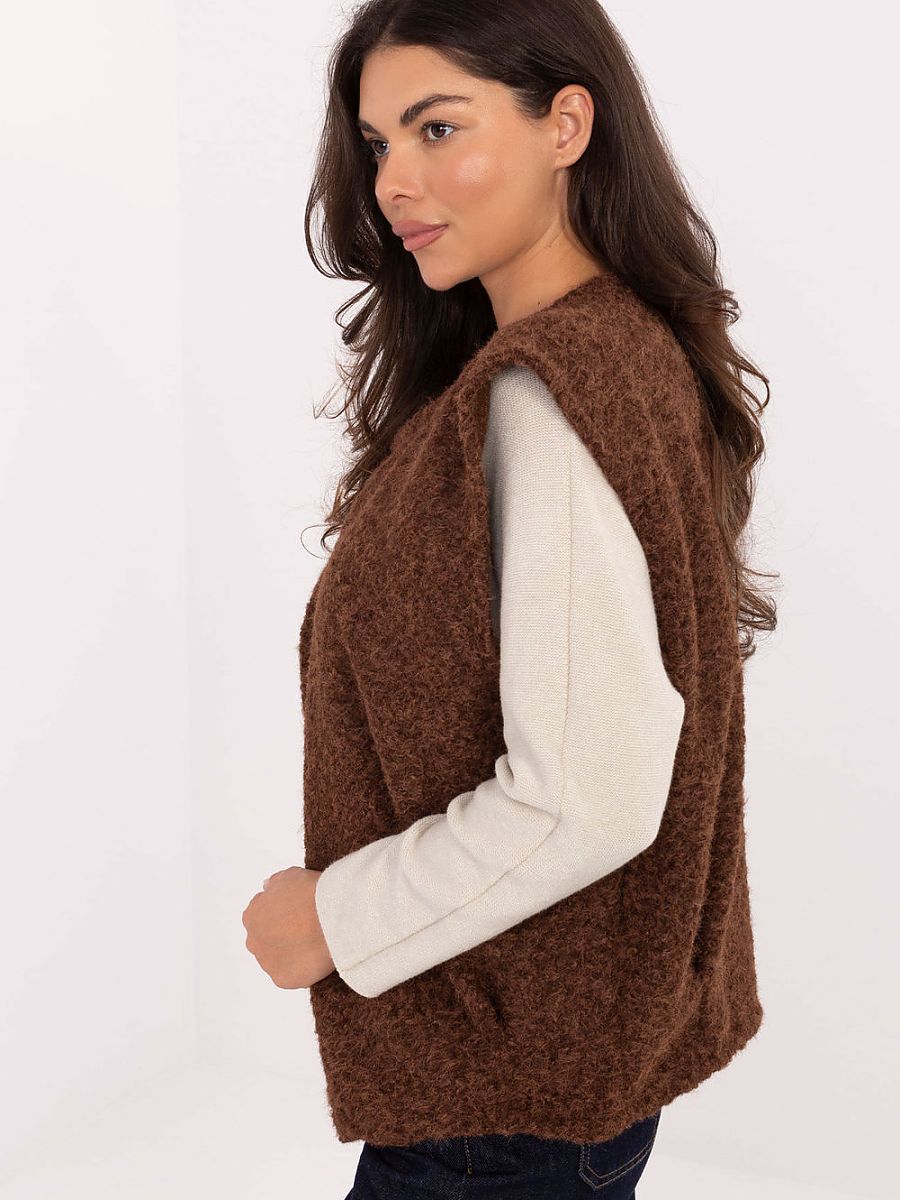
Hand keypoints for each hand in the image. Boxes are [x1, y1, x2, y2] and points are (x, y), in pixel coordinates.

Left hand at [242, 866, 335, 988]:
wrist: (329, 917)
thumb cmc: (310, 893)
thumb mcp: (290, 876)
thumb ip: (274, 884)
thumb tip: (267, 888)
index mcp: (252, 915)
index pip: (263, 916)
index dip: (282, 914)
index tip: (299, 913)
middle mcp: (254, 941)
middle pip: (267, 939)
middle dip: (283, 935)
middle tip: (306, 929)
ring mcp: (267, 963)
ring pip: (278, 959)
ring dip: (291, 953)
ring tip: (314, 944)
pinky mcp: (282, 980)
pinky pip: (291, 975)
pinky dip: (301, 969)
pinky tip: (316, 958)